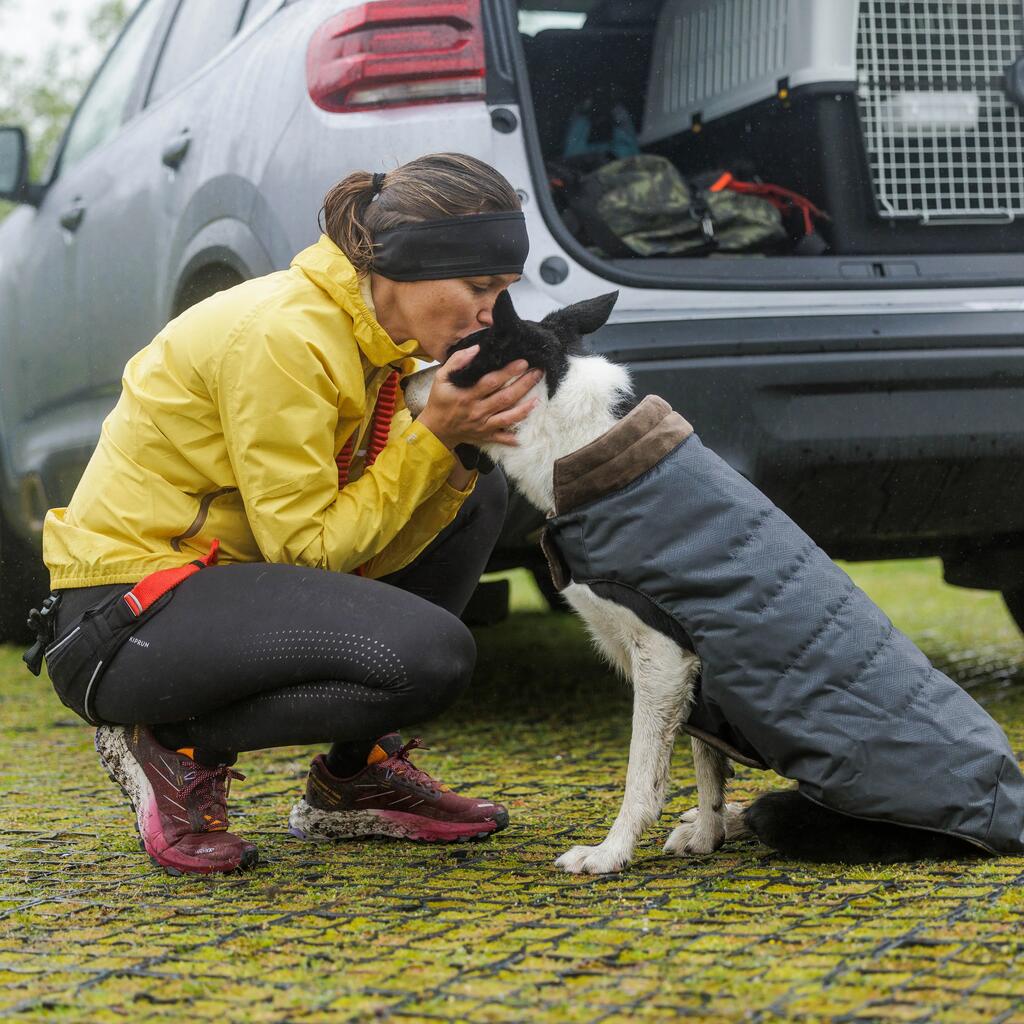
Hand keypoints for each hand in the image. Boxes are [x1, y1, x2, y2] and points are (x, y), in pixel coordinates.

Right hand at [415, 345, 542, 449]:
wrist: (435, 429)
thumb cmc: (440, 400)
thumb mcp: (441, 377)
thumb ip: (457, 361)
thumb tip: (476, 349)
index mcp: (467, 395)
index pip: (491, 382)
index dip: (508, 372)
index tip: (523, 362)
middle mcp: (477, 410)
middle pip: (505, 398)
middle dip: (524, 385)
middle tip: (538, 373)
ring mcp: (482, 425)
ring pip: (508, 417)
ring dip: (525, 409)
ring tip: (538, 399)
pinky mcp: (485, 436)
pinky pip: (501, 437)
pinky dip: (513, 438)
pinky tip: (525, 433)